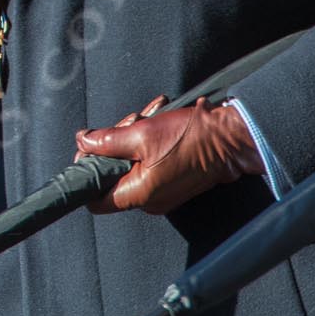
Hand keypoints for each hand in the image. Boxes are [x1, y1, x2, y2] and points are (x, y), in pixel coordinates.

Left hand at [75, 97, 263, 216]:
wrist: (231, 137)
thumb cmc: (192, 137)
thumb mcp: (140, 134)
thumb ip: (107, 141)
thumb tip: (84, 142)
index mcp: (139, 194)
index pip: (95, 199)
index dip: (87, 171)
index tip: (90, 147)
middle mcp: (149, 199)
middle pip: (112, 175)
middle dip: (113, 144)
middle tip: (129, 122)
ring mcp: (161, 191)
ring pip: (129, 163)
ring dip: (132, 136)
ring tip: (149, 116)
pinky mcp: (171, 180)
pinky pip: (146, 162)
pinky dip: (146, 141)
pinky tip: (157, 120)